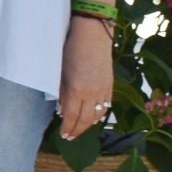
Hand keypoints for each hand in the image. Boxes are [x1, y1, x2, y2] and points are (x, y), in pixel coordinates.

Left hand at [57, 15, 115, 139]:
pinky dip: (98, 115)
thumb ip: (61, 91)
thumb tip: (61, 109)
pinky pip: (106, 106)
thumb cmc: (71, 49)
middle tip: (69, 137)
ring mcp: (103, 90)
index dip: (67, 128)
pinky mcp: (110, 85)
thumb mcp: (60, 70)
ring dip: (87, 126)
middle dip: (77, 131)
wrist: (93, 35)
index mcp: (76, 90)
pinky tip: (93, 118)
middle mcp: (91, 93)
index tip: (62, 135)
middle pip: (85, 120)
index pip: (71, 117)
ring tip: (79, 130)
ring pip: (97, 116)